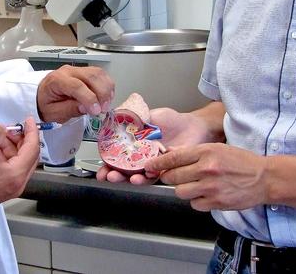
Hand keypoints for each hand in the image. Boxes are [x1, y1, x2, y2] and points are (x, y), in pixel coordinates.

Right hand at [0, 116, 39, 209]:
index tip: (29, 120)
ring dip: (12, 147)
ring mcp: (11, 189)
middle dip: (21, 139)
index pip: (33, 148)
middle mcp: (17, 184)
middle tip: (10, 128)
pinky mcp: (3, 190)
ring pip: (20, 162)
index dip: (32, 130)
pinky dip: (6, 156)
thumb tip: (3, 129)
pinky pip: (11, 169)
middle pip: (29, 156)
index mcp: (15, 174)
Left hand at [36, 65, 113, 122]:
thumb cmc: (46, 104)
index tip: (96, 111)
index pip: (76, 85)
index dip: (89, 98)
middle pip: (91, 76)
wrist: (41, 95)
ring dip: (106, 89)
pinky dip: (107, 85)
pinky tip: (107, 97)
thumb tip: (86, 107)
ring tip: (106, 104)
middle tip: (103, 109)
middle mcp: (68, 71)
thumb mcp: (53, 113)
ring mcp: (78, 69)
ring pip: (98, 73)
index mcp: (56, 80)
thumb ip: (69, 109)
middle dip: (101, 93)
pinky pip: (100, 74)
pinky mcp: (85, 71)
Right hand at [96, 107, 212, 184]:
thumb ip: (135, 118)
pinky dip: (150, 176)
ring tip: (129, 179)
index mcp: (135, 144)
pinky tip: (147, 174)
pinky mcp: (167, 169)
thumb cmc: (173, 120)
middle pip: (124, 170)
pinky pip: (157, 175)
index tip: (101, 169)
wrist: (194, 126)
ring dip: (131, 179)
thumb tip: (117, 117)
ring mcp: (154, 164)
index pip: (117, 157)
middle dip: (115, 175)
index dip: (108, 163)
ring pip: (139, 176)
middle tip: (109, 176)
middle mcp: (142, 157)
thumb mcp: (151, 115)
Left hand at [146, 143, 267, 211]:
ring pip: (181, 191)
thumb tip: (171, 155)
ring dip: (183, 189)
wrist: (264, 178)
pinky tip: (205, 194)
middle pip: (173, 176)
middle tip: (172, 176)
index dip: (158, 163)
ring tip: (193, 185)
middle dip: (169, 177)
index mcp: (206, 152)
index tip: (149, 166)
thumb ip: (195, 153)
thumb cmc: (241, 161)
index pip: (174, 157)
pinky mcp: (216, 202)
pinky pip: (195, 204)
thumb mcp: (218, 148)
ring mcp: (211, 187)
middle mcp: (206, 169)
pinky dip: (196, 200)